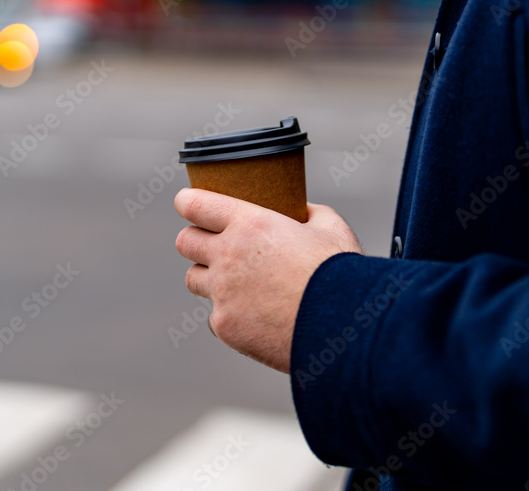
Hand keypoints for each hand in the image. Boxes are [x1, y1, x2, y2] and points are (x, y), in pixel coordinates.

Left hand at [174, 188, 362, 372]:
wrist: (343, 327)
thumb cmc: (339, 275)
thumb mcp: (331, 228)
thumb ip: (309, 213)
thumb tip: (303, 213)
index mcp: (250, 224)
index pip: (195, 204)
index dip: (188, 201)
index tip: (187, 203)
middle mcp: (228, 256)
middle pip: (185, 241)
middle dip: (196, 240)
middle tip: (214, 244)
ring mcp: (223, 294)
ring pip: (193, 279)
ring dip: (208, 276)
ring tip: (233, 281)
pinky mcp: (226, 326)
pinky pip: (213, 316)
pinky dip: (229, 313)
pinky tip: (253, 314)